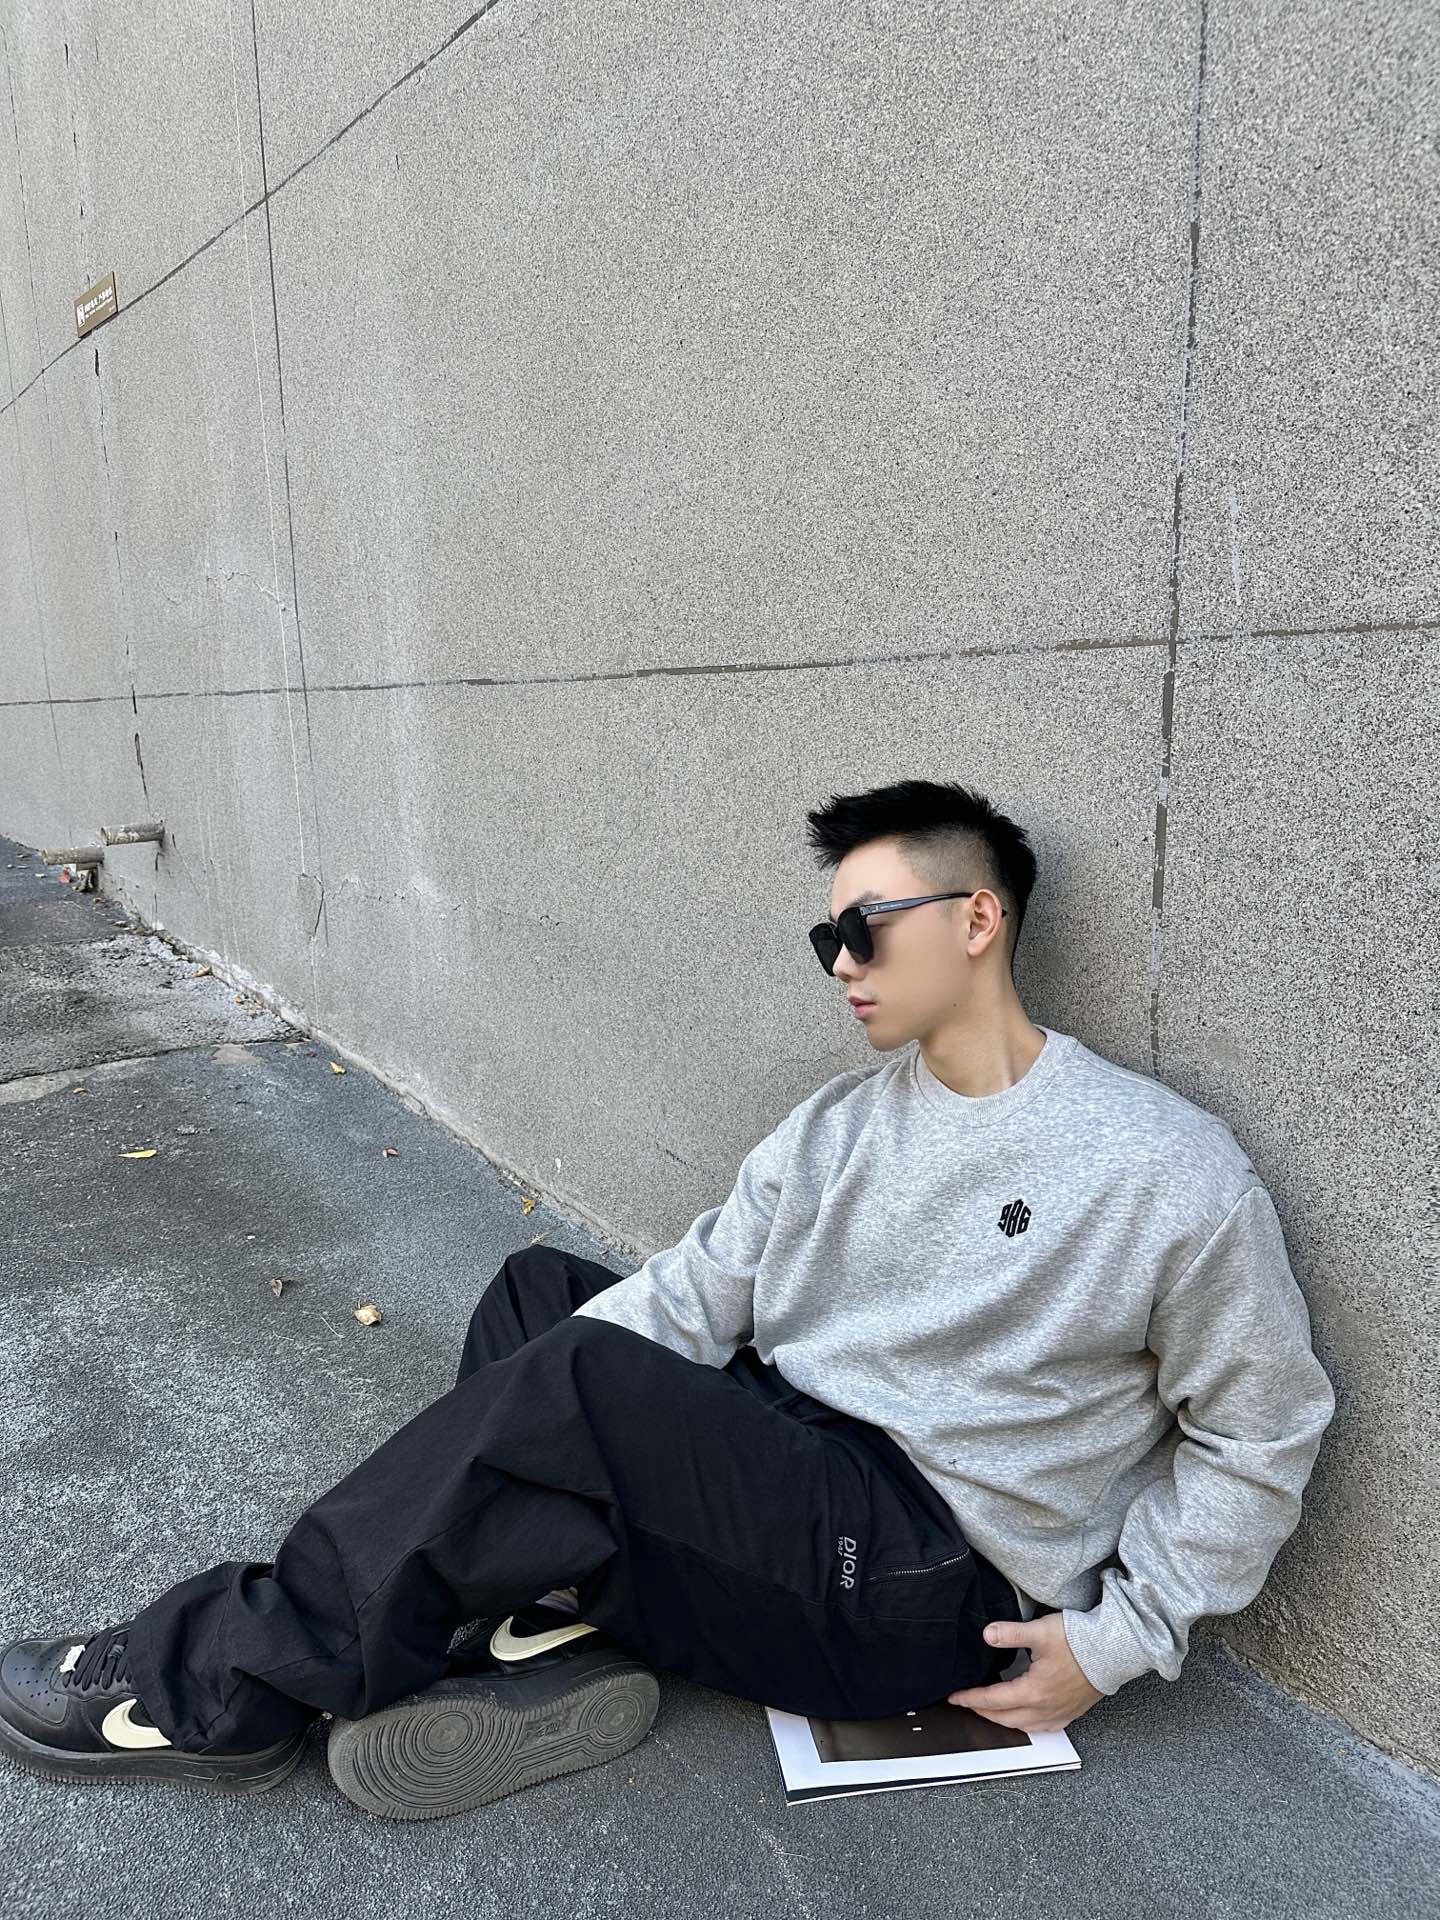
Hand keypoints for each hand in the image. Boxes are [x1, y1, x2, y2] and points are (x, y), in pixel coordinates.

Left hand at [946, 1612, 1103, 1732]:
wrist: (1113, 1652)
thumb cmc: (1081, 1642)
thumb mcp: (1040, 1631)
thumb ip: (1011, 1633)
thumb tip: (987, 1634)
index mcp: (1033, 1692)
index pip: (992, 1701)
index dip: (970, 1699)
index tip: (956, 1697)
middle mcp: (1045, 1709)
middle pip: (1004, 1718)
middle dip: (982, 1712)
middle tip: (967, 1704)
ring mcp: (1059, 1713)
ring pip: (1023, 1726)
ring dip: (1003, 1720)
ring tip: (990, 1710)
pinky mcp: (1071, 1713)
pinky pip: (1043, 1728)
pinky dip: (1026, 1725)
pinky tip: (1024, 1718)